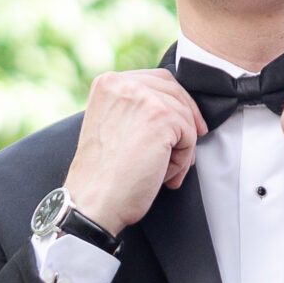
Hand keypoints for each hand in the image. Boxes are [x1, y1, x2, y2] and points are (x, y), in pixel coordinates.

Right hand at [64, 69, 207, 234]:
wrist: (94, 202)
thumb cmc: (103, 175)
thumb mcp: (113, 126)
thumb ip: (136, 110)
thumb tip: (176, 110)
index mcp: (108, 83)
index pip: (157, 80)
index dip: (176, 103)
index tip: (186, 125)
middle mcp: (123, 83)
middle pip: (175, 92)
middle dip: (186, 123)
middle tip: (184, 151)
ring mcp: (143, 98)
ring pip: (185, 116)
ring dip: (181, 148)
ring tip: (163, 172)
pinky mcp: (161, 116)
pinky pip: (189, 135)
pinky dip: (181, 160)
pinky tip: (163, 175)